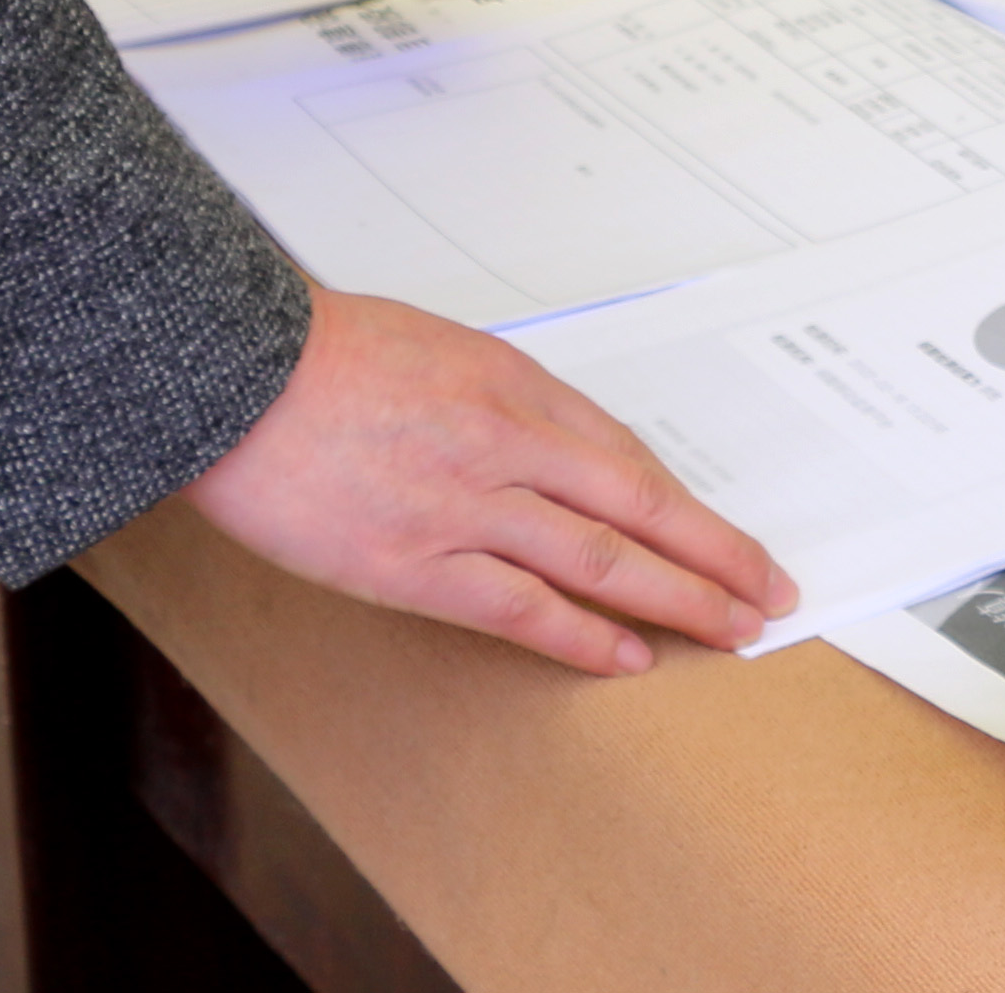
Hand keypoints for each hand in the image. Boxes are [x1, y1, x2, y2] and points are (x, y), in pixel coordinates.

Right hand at [182, 290, 796, 675]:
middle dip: (715, 553)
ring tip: (732, 630)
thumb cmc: (317, 352)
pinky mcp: (416, 562)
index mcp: (512, 382)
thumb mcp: (432, 348)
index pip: (624, 454)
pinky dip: (583, 635)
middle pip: (640, 504)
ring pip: (601, 559)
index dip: (684, 504)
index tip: (724, 535)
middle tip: (771, 590)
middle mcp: (507, 442)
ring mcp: (466, 505)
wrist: (233, 370)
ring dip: (678, 599)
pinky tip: (630, 656)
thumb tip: (544, 443)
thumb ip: (493, 397)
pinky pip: (521, 608)